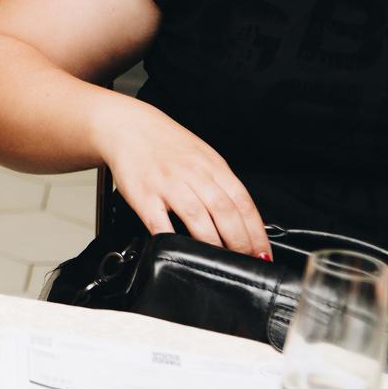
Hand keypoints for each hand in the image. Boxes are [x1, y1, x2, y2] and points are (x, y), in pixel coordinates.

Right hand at [94, 98, 271, 257]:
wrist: (128, 127)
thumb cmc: (167, 145)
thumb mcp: (203, 156)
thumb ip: (221, 184)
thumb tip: (243, 219)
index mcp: (212, 166)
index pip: (242, 202)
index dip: (256, 231)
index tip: (262, 252)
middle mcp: (192, 174)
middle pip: (224, 211)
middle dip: (239, 242)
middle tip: (246, 261)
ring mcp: (167, 184)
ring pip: (197, 217)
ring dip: (213, 244)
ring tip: (221, 260)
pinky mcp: (142, 194)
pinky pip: (159, 222)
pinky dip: (172, 239)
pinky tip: (181, 250)